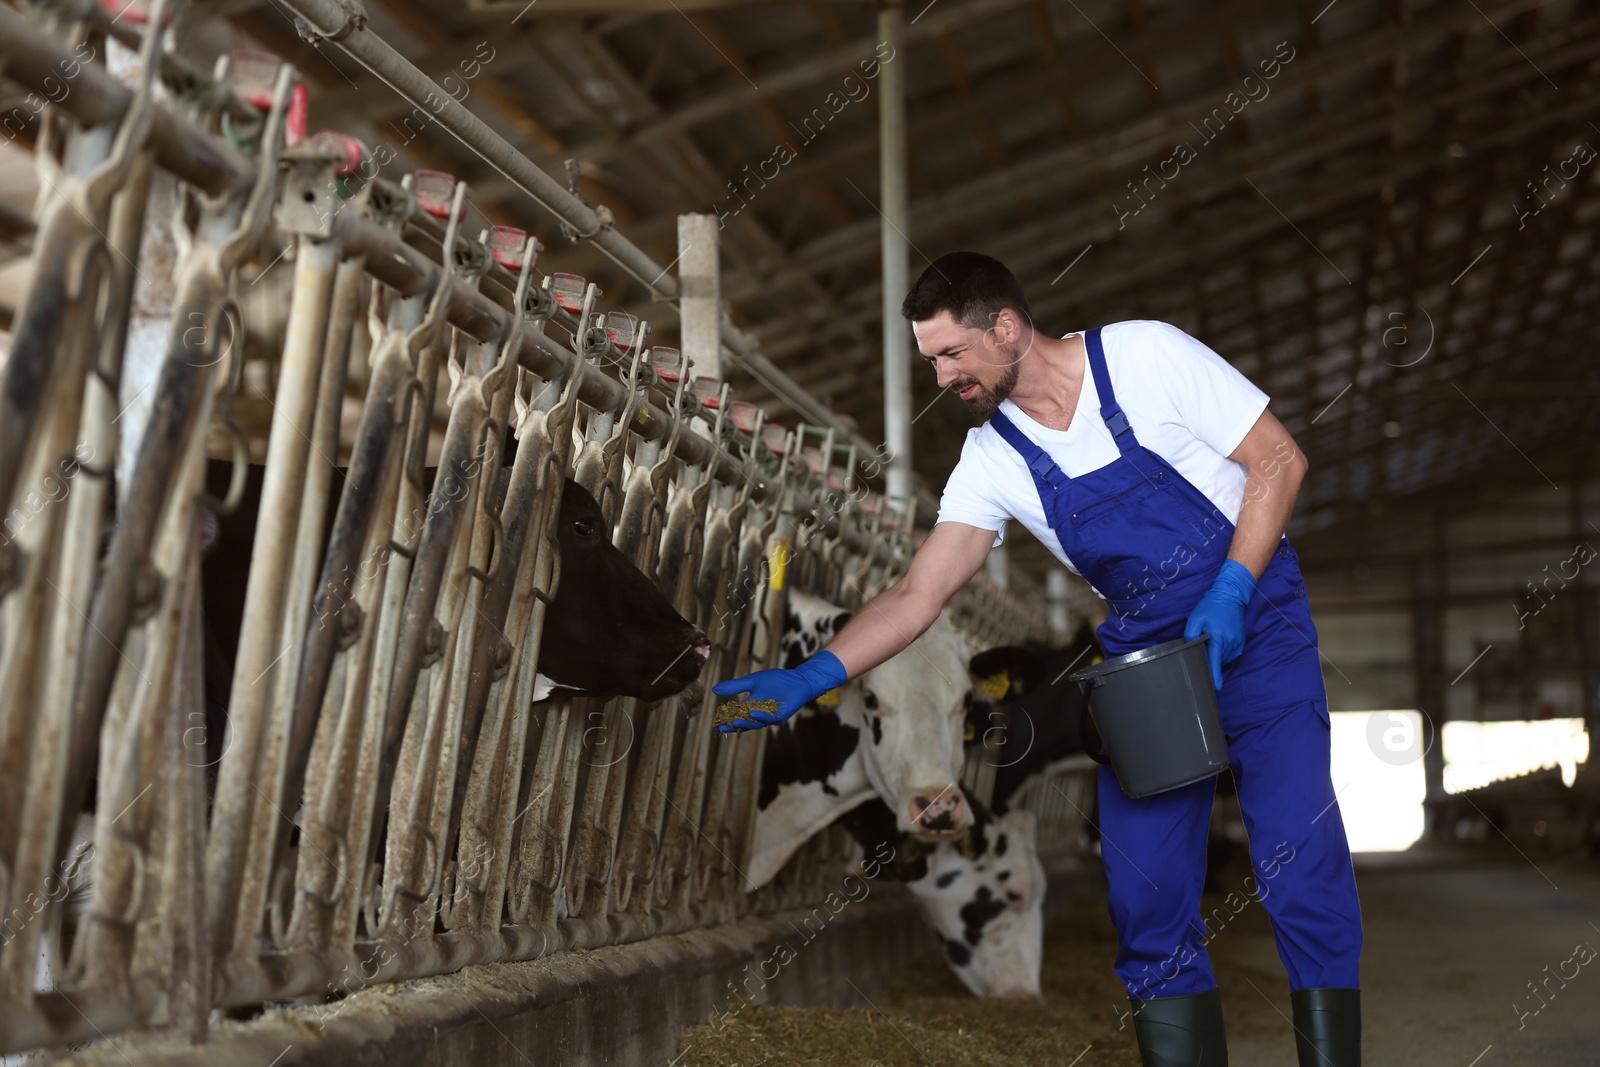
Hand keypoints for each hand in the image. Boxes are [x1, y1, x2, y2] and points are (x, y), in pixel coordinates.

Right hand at [712, 650, 847, 732]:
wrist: (797, 679)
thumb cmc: (776, 680)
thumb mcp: (752, 681)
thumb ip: (735, 686)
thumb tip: (714, 690)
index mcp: (751, 707)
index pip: (736, 716)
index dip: (727, 721)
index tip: (715, 724)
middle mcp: (760, 714)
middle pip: (744, 723)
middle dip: (734, 725)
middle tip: (722, 726)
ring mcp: (770, 716)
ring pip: (756, 723)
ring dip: (745, 723)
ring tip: (735, 721)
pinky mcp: (781, 716)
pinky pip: (770, 719)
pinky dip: (761, 717)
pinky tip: (753, 713)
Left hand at [1183, 559, 1256, 689]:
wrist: (1231, 597)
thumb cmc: (1211, 607)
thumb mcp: (1196, 618)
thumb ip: (1191, 634)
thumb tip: (1191, 648)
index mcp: (1219, 639)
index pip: (1216, 662)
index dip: (1214, 676)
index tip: (1215, 688)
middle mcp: (1231, 644)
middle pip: (1217, 661)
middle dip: (1209, 657)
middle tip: (1203, 641)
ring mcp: (1238, 645)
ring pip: (1223, 658)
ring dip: (1216, 653)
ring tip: (1211, 637)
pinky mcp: (1241, 644)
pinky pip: (1228, 654)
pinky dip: (1222, 651)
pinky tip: (1218, 639)